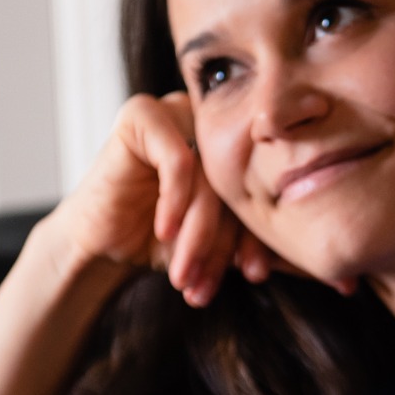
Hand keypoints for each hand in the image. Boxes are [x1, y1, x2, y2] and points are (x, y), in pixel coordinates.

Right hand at [43, 92, 262, 305]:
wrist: (100, 244)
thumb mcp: (215, 242)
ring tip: (185, 274)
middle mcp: (209, 122)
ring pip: (208, 179)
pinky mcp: (143, 114)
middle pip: (235, 184)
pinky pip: (178, 162)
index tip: (254, 275)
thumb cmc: (159, 239)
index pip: (258, 189)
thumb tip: (295, 258)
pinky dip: (175, 203)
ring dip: (197, 234)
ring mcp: (177, 111)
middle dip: (223, 243)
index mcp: (233, 144)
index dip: (257, 235)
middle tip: (208, 284)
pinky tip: (164, 233)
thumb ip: (250, 238)